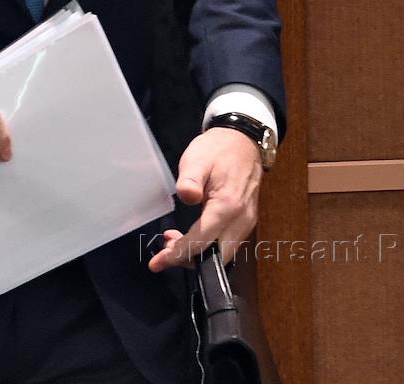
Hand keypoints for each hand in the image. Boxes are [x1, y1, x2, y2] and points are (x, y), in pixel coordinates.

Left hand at [148, 128, 262, 271]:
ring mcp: (247, 222)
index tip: (157, 263)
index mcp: (228, 206)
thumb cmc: (218, 149)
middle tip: (165, 249)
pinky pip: (228, 243)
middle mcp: (241, 219)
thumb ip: (190, 180)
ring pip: (223, 253)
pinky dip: (209, 246)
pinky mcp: (246, 220)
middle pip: (215, 256)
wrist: (243, 140)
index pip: (201, 242)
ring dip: (198, 253)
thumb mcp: (197, 158)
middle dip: (188, 259)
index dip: (178, 255)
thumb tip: (187, 197)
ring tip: (174, 239)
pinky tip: (194, 233)